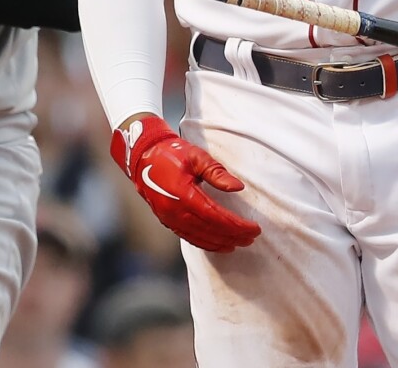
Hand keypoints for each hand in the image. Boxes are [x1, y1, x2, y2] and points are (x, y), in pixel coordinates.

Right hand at [110, 114, 260, 251]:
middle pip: (211, 231)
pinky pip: (190, 238)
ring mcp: (170, 218)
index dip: (237, 226)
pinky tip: (219, 245)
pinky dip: (207, 244)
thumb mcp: (197, 157)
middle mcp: (176, 211)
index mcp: (184, 195)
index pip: (217, 217)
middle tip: (252, 238)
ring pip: (201, 238)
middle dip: (234, 236)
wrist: (143, 156)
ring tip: (241, 243)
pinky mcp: (167, 221)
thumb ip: (217, 173)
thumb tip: (238, 187)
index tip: (255, 229)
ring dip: (222, 243)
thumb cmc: (172, 153)